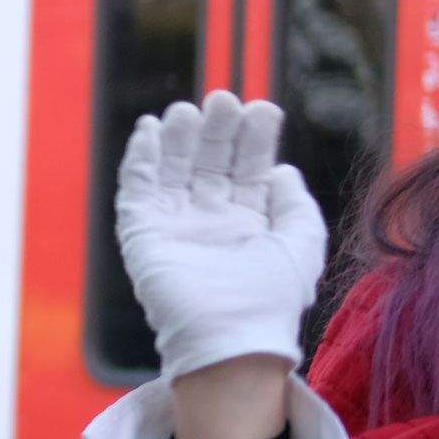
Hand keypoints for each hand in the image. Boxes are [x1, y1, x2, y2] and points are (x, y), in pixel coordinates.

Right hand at [115, 91, 328, 380]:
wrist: (230, 339)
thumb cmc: (271, 300)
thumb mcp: (301, 246)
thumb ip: (297, 205)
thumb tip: (281, 171)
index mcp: (248, 223)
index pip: (248, 169)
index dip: (254, 139)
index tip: (263, 110)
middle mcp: (210, 221)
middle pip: (209, 162)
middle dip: (217, 130)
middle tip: (224, 99)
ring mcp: (175, 227)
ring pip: (173, 169)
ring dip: (179, 138)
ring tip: (188, 110)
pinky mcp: (143, 235)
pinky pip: (137, 189)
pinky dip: (141, 158)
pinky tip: (151, 130)